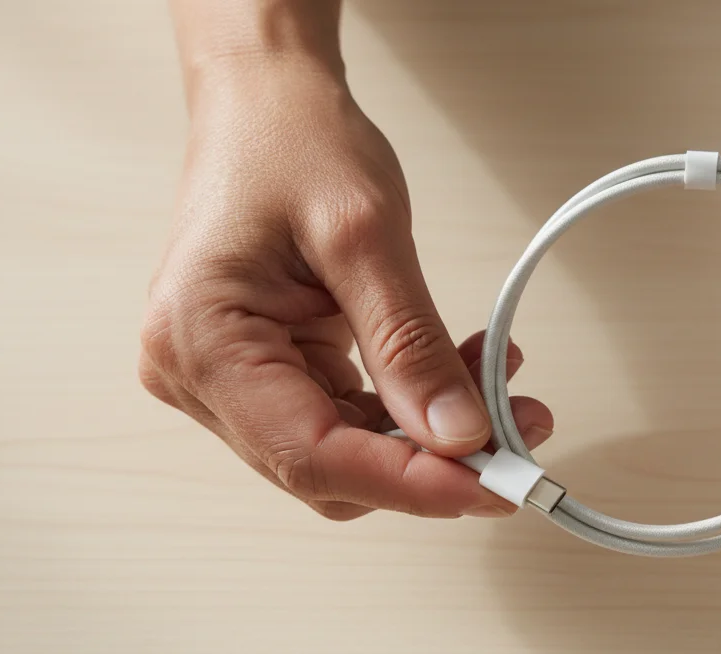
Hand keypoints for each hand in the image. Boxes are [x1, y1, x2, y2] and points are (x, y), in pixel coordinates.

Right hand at [139, 62, 551, 520]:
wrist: (266, 102)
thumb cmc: (295, 143)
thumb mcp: (366, 235)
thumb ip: (409, 344)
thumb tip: (459, 436)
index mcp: (200, 341)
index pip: (312, 453)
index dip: (411, 483)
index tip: (496, 485)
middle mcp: (198, 375)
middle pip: (327, 467)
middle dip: (431, 463)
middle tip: (521, 435)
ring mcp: (229, 378)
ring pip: (344, 451)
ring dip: (428, 435)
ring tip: (502, 386)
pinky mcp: (266, 370)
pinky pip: (345, 416)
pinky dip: (410, 406)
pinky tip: (462, 372)